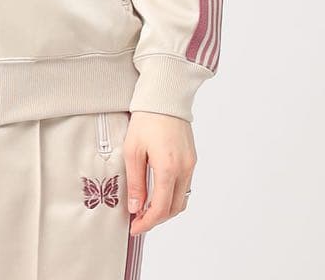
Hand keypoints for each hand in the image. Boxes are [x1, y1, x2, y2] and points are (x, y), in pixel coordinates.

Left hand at [123, 111, 196, 234]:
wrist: (165, 97)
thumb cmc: (147, 119)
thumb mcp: (133, 150)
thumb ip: (135, 182)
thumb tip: (135, 207)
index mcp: (168, 168)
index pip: (160, 208)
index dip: (147, 222)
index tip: (135, 227)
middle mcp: (184, 169)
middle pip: (174, 208)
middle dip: (156, 219)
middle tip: (138, 221)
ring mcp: (191, 165)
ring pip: (181, 200)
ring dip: (165, 209)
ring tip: (146, 209)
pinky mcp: (192, 159)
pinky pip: (185, 186)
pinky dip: (172, 196)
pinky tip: (158, 193)